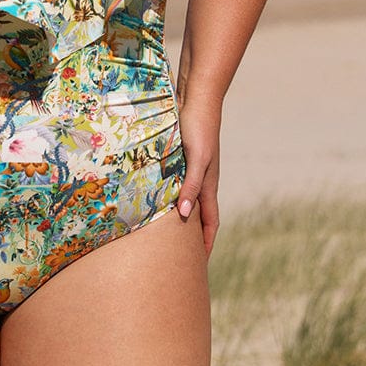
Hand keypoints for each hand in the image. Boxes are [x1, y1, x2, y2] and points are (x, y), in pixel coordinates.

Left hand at [175, 101, 220, 257]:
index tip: (198, 267)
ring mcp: (193, 168)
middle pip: (199, 215)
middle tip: (178, 257)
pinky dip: (170, 196)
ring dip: (179, 217)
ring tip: (163, 233)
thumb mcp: (196, 158)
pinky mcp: (182, 157)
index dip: (205, 244)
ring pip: (187, 199)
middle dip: (192, 237)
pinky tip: (155, 198)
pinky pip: (177, 184)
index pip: (210, 223)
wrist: (198, 98)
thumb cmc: (199, 127)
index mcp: (208, 184)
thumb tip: (183, 215)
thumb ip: (190, 185)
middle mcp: (202, 179)